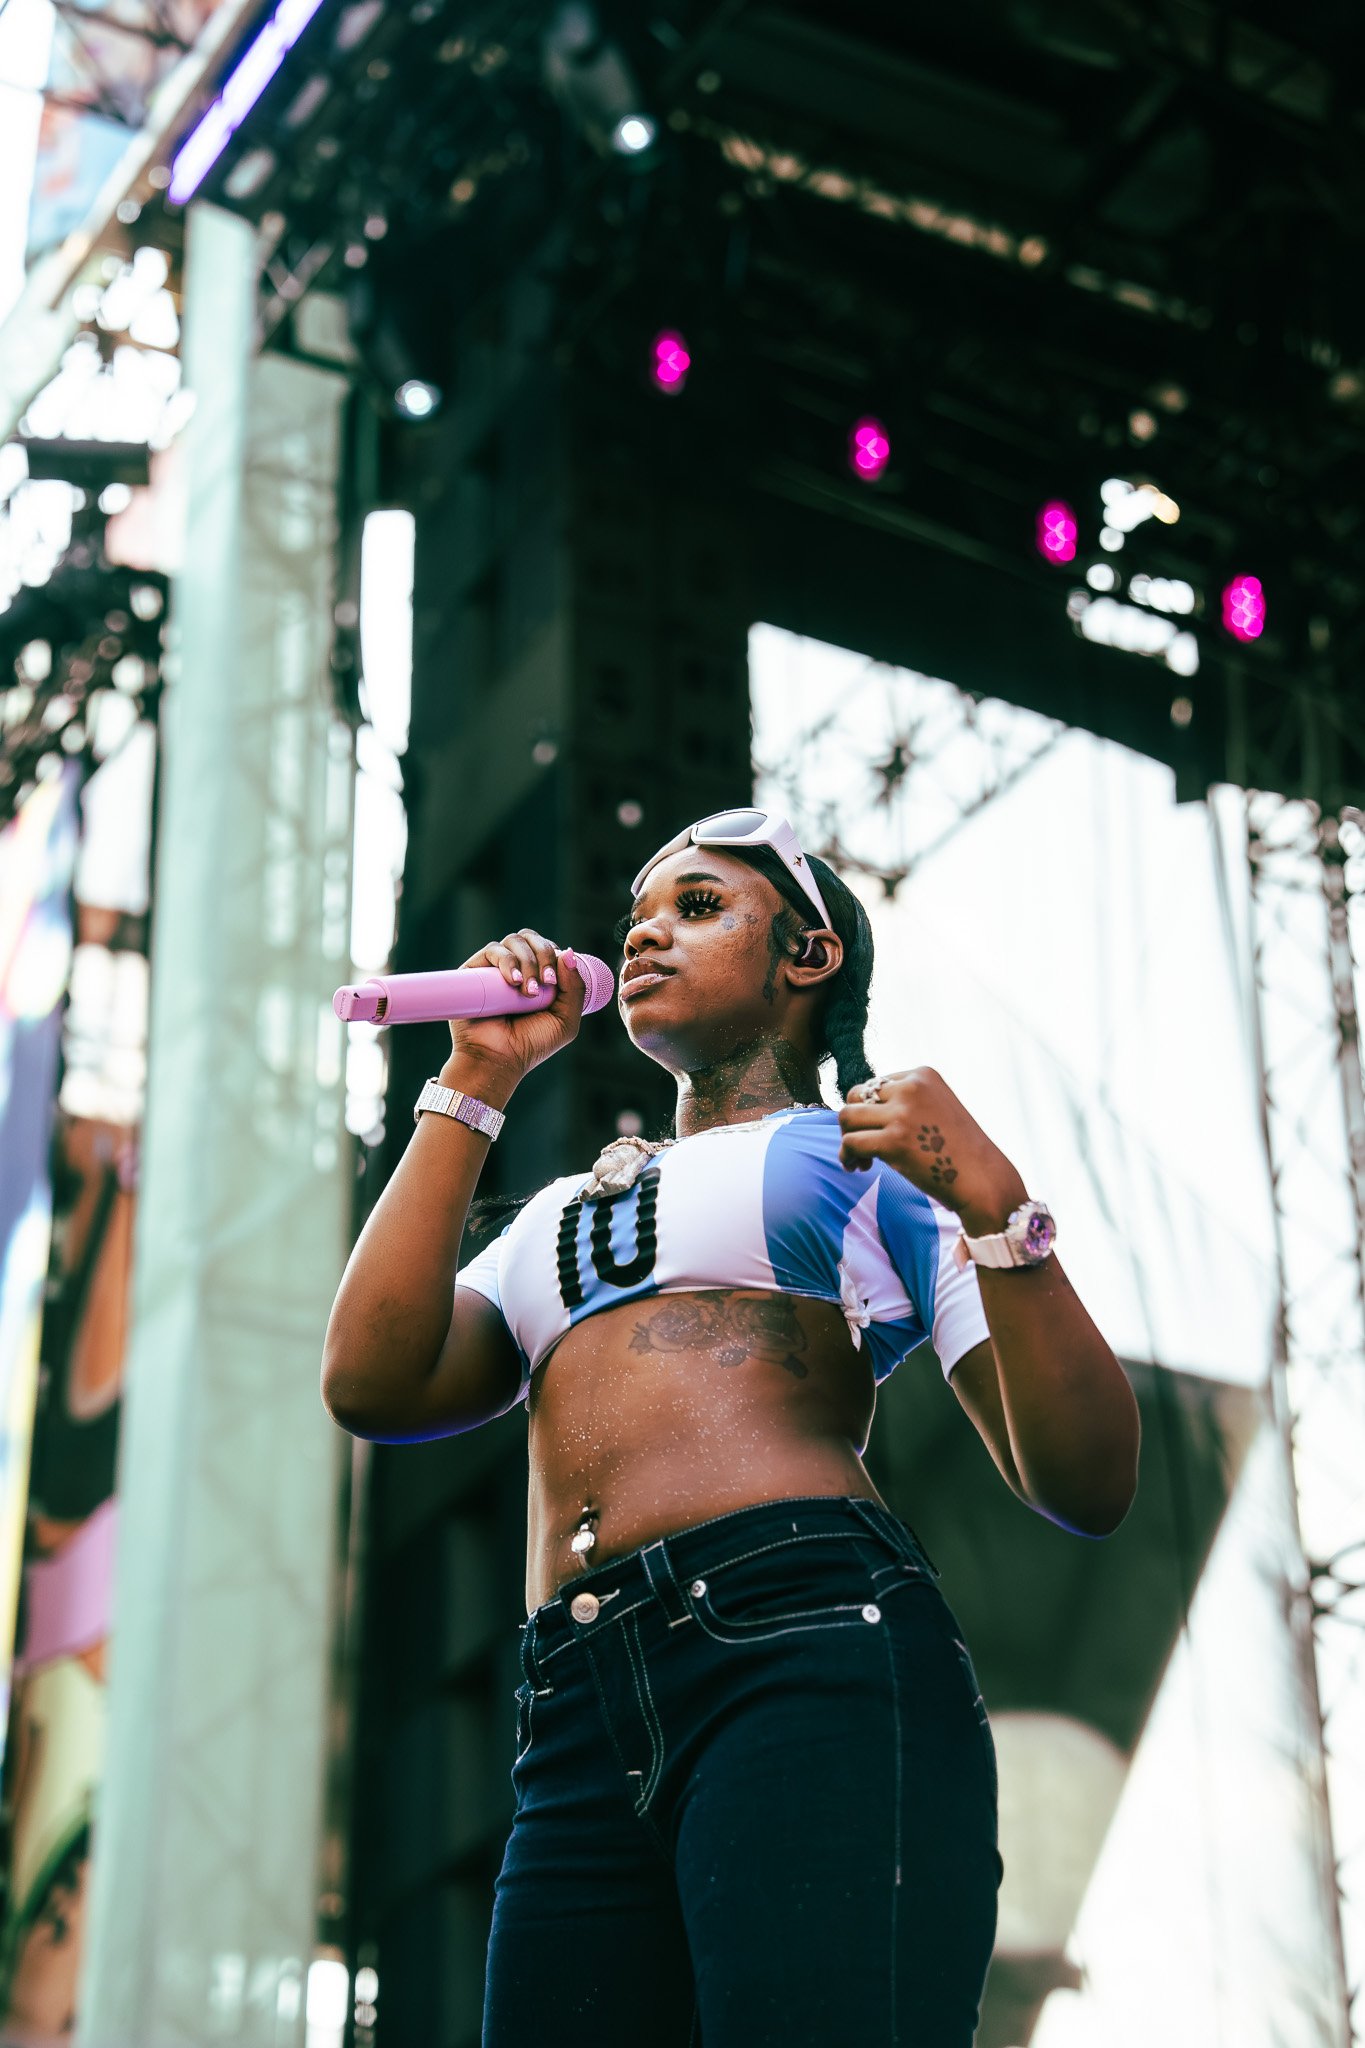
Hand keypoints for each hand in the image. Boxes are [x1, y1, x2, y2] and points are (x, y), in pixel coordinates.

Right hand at [445, 929, 586, 1089]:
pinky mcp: (473, 972)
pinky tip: (514, 982)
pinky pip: (492, 951)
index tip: (555, 982)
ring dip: (528, 961)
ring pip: (514, 941)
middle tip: (547, 983)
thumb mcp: (565, 1020)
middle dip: (543, 955)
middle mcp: (515, 968)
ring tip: (528, 992)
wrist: (498, 1060)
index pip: (547, 947)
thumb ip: (575, 988)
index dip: (555, 955)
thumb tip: (569, 952)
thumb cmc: (531, 1044)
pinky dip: (507, 961)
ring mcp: (493, 969)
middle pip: (531, 938)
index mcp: (536, 975)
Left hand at [837, 1066, 1025, 1227]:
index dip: (870, 1110)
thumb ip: (904, 1103)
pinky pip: (851, 1142)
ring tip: (859, 1159)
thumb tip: (856, 1111)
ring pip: (846, 1117)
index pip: (875, 1084)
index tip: (879, 1131)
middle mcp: (911, 1087)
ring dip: (846, 1138)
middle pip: (855, 1095)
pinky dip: (847, 1156)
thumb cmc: (959, 1151)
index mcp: (922, 1075)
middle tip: (865, 1146)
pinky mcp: (894, 1140)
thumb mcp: (936, 1109)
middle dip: (854, 1121)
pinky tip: (858, 1167)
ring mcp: (902, 1113)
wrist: (983, 1179)